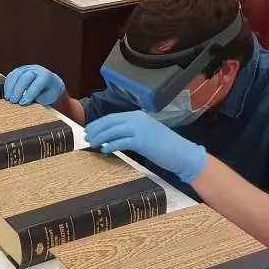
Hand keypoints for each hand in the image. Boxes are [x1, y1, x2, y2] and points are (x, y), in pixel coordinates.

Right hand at [4, 64, 65, 105]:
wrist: (50, 84)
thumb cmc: (48, 93)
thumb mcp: (47, 98)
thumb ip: (37, 99)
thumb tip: (24, 103)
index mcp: (46, 76)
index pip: (37, 83)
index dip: (29, 94)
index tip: (23, 103)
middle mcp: (36, 69)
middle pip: (25, 77)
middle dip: (18, 90)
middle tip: (14, 101)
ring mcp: (27, 68)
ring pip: (16, 75)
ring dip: (10, 88)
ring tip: (8, 99)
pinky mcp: (19, 70)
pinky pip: (11, 76)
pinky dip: (8, 85)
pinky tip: (7, 94)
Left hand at [84, 110, 207, 182]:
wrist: (182, 153)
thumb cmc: (165, 146)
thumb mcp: (147, 133)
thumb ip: (132, 131)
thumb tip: (114, 136)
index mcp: (137, 116)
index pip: (112, 117)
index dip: (99, 123)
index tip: (89, 129)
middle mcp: (137, 119)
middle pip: (110, 122)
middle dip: (96, 129)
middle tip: (86, 137)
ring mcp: (139, 129)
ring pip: (112, 131)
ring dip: (99, 137)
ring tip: (91, 144)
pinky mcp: (141, 141)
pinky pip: (120, 142)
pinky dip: (110, 145)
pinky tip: (104, 150)